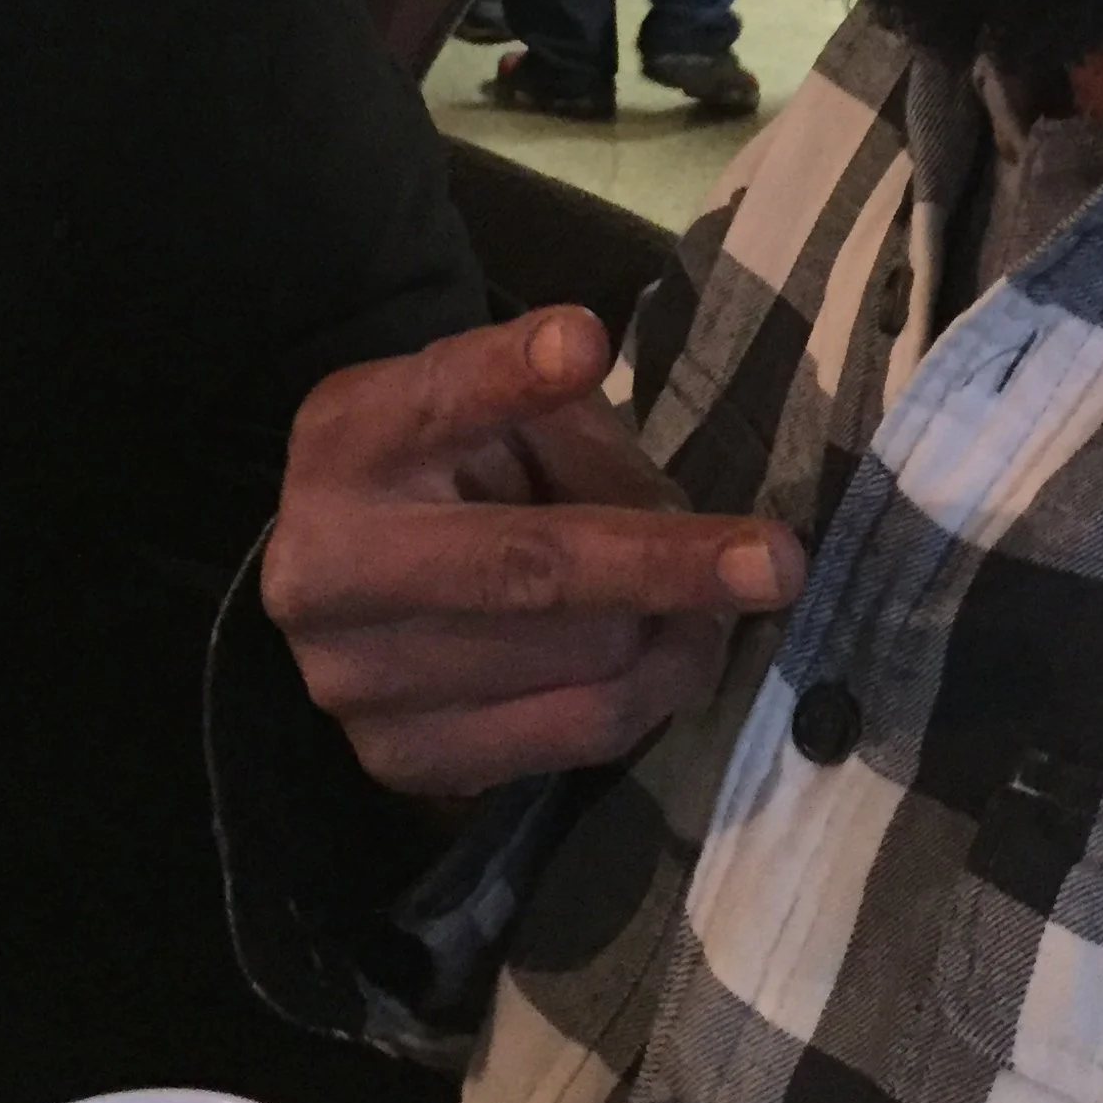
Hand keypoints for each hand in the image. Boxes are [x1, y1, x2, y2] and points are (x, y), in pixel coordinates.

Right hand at [263, 309, 804, 797]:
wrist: (360, 572)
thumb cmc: (463, 465)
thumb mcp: (507, 411)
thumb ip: (575, 435)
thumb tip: (679, 527)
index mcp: (349, 443)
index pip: (437, 399)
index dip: (511, 375)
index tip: (585, 342)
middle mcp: (325, 569)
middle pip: (528, 566)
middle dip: (665, 564)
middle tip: (778, 562)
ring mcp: (353, 680)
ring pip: (580, 663)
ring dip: (673, 630)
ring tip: (703, 602)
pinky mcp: (402, 760)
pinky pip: (578, 735)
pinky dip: (649, 692)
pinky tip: (666, 652)